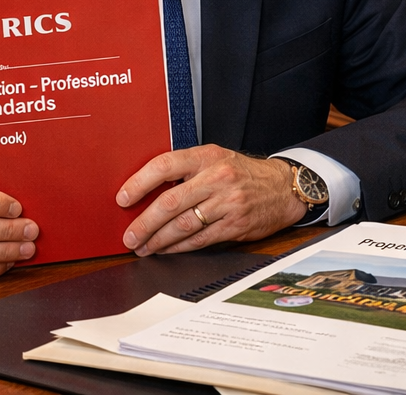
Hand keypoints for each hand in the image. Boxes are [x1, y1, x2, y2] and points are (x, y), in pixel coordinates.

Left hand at [116, 145, 305, 255]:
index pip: (165, 166)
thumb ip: (187, 170)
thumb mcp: (216, 158)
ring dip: (158, 240)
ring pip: (183, 225)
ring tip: (143, 247)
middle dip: (144, 222)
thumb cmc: (242, 173)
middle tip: (129, 236)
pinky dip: (178, 247)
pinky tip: (166, 250)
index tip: (123, 198)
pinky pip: (199, 239)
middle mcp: (216, 178)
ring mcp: (227, 203)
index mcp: (207, 156)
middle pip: (170, 202)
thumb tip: (148, 190)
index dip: (140, 182)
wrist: (282, 188)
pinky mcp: (234, 225)